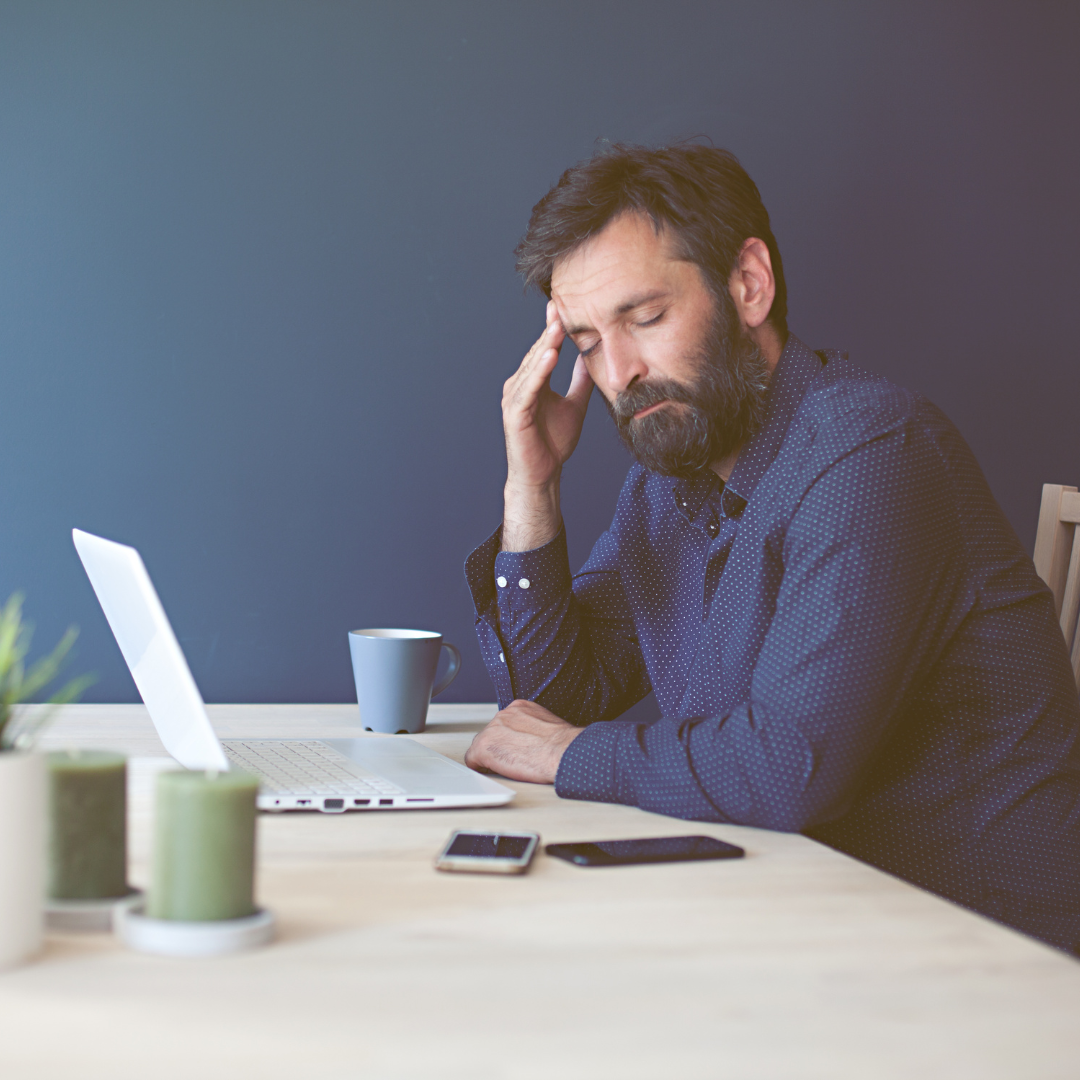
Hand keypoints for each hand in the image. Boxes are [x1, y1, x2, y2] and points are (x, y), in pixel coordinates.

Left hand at [464, 699, 581, 783]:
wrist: (562, 752)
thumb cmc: (561, 746)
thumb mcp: (547, 726)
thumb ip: (531, 728)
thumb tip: (529, 740)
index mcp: (519, 708)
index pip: (504, 724)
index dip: (508, 740)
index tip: (515, 748)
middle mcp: (503, 715)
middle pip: (491, 734)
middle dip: (499, 748)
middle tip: (513, 760)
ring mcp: (491, 730)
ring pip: (481, 746)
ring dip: (491, 757)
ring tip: (507, 767)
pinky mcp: (483, 747)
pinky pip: (472, 759)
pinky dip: (479, 767)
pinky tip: (491, 771)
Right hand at [501, 301, 592, 550]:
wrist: (543, 474)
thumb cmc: (554, 443)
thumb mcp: (575, 404)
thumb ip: (580, 381)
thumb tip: (592, 357)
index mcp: (533, 382)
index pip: (544, 348)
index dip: (553, 327)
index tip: (564, 304)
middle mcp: (520, 385)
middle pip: (536, 352)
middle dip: (549, 330)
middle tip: (561, 305)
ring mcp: (514, 399)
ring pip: (531, 367)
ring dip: (544, 346)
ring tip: (557, 326)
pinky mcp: (514, 414)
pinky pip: (527, 389)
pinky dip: (538, 372)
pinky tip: (549, 356)